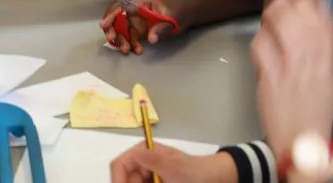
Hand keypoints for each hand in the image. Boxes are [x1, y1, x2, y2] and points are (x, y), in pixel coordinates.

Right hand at [99, 0, 182, 54]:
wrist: (188, 11)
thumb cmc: (179, 9)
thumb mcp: (172, 17)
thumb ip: (161, 27)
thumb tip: (150, 39)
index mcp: (141, 0)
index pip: (122, 6)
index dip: (112, 15)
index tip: (104, 25)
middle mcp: (135, 8)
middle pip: (117, 16)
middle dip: (113, 28)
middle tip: (112, 39)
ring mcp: (137, 17)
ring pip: (122, 28)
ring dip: (122, 39)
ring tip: (126, 50)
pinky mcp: (139, 26)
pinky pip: (130, 35)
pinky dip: (131, 43)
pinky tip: (137, 50)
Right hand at [110, 144, 237, 182]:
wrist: (215, 180)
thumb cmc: (195, 171)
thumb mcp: (175, 167)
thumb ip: (154, 161)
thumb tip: (136, 153)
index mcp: (141, 154)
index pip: (119, 166)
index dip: (117, 180)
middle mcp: (141, 167)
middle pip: (126, 181)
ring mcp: (148, 179)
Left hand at [250, 0, 332, 160]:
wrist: (303, 142)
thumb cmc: (315, 113)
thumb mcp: (329, 83)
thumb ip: (324, 57)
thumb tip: (321, 34)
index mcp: (327, 67)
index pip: (325, 29)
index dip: (319, 8)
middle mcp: (310, 66)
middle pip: (304, 25)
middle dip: (297, 3)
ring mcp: (289, 71)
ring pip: (283, 33)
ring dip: (279, 14)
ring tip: (275, 5)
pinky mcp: (270, 80)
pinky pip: (263, 51)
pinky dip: (261, 39)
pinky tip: (261, 33)